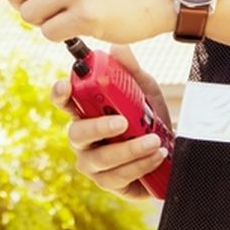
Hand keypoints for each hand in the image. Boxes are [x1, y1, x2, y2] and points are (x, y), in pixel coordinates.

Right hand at [51, 44, 171, 198]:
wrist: (168, 149)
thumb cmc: (147, 116)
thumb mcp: (144, 89)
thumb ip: (130, 69)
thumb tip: (118, 47)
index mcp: (86, 110)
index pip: (64, 100)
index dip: (60, 94)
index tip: (67, 86)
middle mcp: (83, 137)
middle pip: (76, 134)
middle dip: (98, 127)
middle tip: (122, 121)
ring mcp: (92, 161)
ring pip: (100, 159)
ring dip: (129, 150)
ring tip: (153, 141)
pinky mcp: (107, 182)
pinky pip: (118, 176)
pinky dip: (140, 164)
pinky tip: (156, 155)